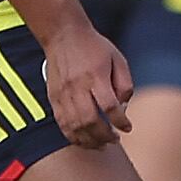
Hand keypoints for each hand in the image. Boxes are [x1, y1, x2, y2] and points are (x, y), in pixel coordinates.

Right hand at [40, 22, 134, 148]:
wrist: (63, 35)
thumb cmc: (93, 47)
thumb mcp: (117, 59)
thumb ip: (124, 83)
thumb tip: (123, 107)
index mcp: (96, 76)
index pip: (109, 106)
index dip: (120, 121)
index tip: (127, 127)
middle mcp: (78, 87)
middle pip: (90, 121)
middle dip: (105, 136)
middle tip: (114, 140)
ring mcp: (64, 94)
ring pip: (75, 126)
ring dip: (89, 140)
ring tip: (101, 144)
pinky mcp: (54, 98)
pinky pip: (62, 123)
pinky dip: (73, 136)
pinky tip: (83, 140)